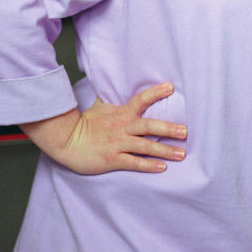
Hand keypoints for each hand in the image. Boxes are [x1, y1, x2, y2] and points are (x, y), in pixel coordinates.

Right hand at [20, 82, 187, 174]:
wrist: (65, 141)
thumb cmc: (85, 124)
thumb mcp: (100, 107)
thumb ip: (113, 98)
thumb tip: (115, 83)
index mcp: (121, 113)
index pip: (141, 100)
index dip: (155, 93)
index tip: (171, 87)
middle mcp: (122, 127)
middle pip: (149, 126)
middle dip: (169, 129)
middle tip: (186, 131)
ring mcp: (118, 143)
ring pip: (146, 146)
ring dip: (165, 150)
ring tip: (182, 153)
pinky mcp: (113, 159)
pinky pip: (134, 162)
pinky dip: (148, 165)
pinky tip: (162, 168)